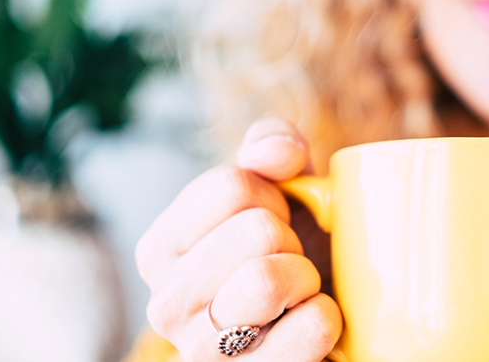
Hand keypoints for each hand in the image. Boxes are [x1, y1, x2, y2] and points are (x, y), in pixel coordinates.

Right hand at [136, 118, 341, 360]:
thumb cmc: (292, 255)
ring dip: (307, 277)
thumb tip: (279, 153)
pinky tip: (310, 326)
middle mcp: (166, 304)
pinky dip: (328, 319)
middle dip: (293, 239)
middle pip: (257, 230)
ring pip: (269, 280)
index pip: (232, 185)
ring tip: (299, 292)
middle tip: (290, 262)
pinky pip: (311, 328)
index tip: (275, 223)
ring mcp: (203, 352)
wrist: (328, 328)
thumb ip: (270, 148)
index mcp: (160, 249)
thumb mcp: (280, 192)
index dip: (275, 197)